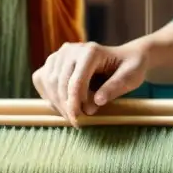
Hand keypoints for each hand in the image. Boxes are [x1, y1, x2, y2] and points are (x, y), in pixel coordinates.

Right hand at [32, 40, 149, 126]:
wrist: (124, 58)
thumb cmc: (130, 68)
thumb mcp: (131, 77)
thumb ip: (114, 88)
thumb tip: (96, 103)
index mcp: (91, 51)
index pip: (75, 81)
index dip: (74, 104)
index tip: (78, 121)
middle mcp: (72, 49)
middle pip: (59, 83)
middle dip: (66, 106)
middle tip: (76, 122)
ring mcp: (60, 54)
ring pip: (48, 82)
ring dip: (57, 103)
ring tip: (72, 116)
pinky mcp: (53, 61)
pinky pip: (42, 80)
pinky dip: (49, 95)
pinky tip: (63, 105)